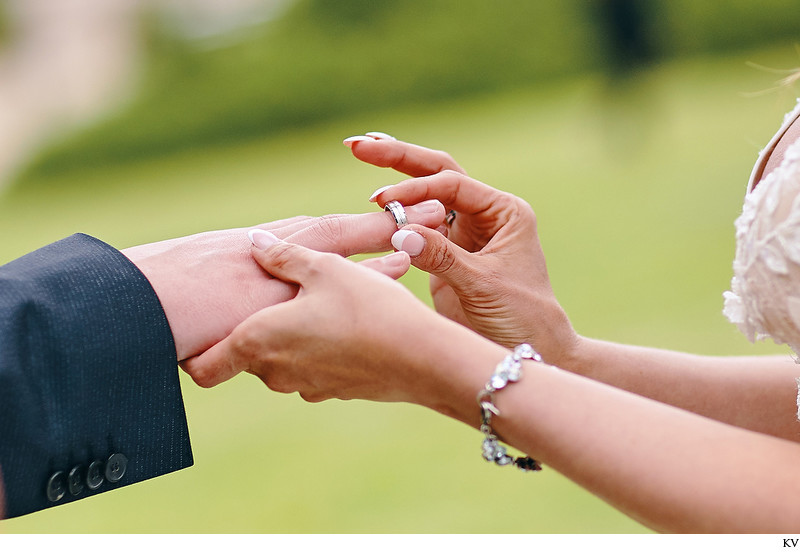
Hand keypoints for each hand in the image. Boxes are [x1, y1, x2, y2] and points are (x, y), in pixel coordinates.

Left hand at [122, 202, 445, 361]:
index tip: (199, 333)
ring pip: (281, 360)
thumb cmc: (368, 308)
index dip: (192, 354)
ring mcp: (304, 385)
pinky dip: (318, 349)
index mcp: (258, 340)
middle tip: (280, 297)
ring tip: (322, 305)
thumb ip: (282, 255)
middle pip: (246, 355)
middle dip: (256, 328)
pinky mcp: (333, 391)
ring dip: (291, 337)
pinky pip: (312, 367)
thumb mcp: (324, 268)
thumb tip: (255, 242)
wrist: (422, 358)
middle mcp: (274, 371)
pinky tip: (347, 325)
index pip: (202, 368)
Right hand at [347, 133, 577, 365]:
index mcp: (504, 212)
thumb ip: (442, 257)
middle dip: (399, 158)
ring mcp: (463, 232)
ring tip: (360, 150)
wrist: (527, 351)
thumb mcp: (481, 285)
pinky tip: (371, 199)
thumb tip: (398, 229)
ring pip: (425, 195)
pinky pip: (416, 226)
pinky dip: (394, 212)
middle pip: (437, 174)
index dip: (415, 190)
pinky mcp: (445, 254)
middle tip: (359, 144)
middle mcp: (484, 214)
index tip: (382, 201)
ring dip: (395, 176)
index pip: (452, 185)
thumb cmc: (520, 317)